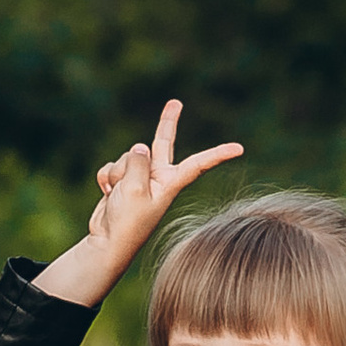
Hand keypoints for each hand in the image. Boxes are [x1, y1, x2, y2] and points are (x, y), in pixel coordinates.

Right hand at [36, 100, 242, 304]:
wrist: (107, 243)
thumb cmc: (128, 222)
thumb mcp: (136, 189)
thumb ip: (139, 162)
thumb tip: (139, 148)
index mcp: (170, 183)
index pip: (199, 164)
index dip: (218, 154)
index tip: (240, 148)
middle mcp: (158, 178)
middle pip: (163, 143)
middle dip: (167, 123)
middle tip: (176, 102)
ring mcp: (139, 178)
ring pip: (127, 157)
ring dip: (117, 172)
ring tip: (117, 194)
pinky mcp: (121, 181)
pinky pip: (111, 167)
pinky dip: (105, 178)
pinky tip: (107, 194)